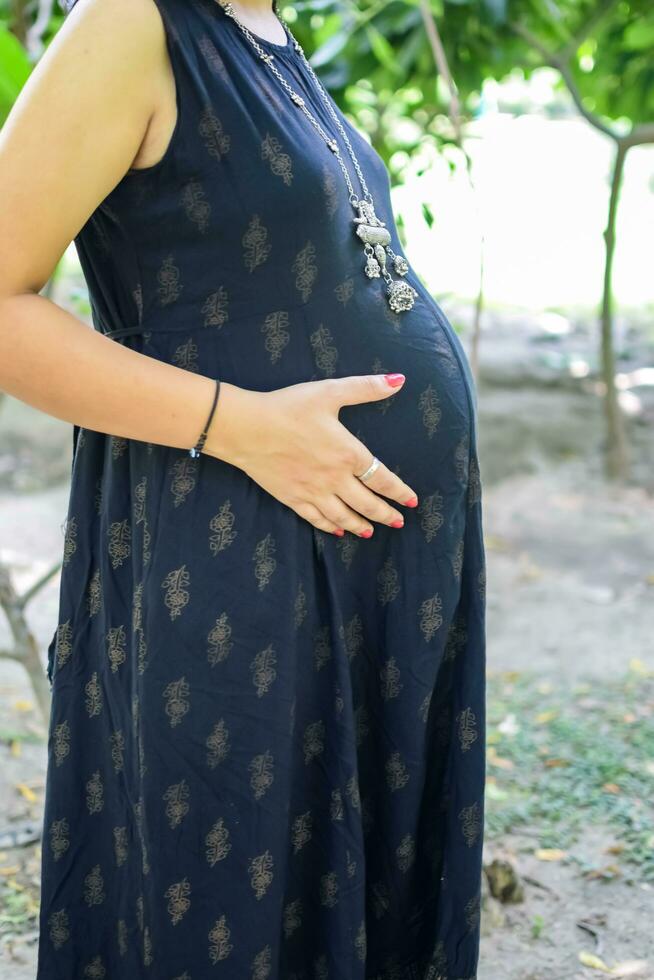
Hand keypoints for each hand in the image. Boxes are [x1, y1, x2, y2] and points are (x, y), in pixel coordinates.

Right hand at [204, 374, 417, 536]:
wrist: (246, 428)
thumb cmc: (288, 407)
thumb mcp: (330, 392)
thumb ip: (366, 388)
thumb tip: (399, 380)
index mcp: (348, 454)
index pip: (382, 479)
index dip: (399, 491)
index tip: (411, 501)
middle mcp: (334, 479)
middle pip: (367, 503)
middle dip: (386, 515)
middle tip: (398, 522)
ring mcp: (313, 492)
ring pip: (344, 516)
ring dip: (361, 525)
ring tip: (371, 532)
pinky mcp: (293, 499)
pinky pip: (316, 519)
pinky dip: (330, 526)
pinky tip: (337, 530)